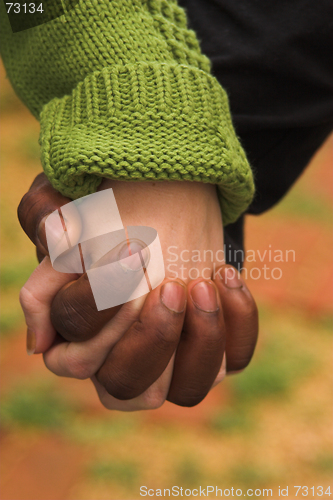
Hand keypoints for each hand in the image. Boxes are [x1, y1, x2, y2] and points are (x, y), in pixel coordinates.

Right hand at [18, 174, 257, 407]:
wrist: (164, 204)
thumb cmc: (112, 215)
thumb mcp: (71, 215)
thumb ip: (46, 246)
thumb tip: (45, 311)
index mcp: (76, 343)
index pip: (77, 358)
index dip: (102, 312)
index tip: (128, 254)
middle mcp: (121, 363)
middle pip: (129, 387)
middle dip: (151, 337)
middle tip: (168, 285)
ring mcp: (171, 362)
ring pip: (189, 390)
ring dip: (200, 337)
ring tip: (202, 283)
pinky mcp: (212, 347)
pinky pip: (233, 360)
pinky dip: (237, 323)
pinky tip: (224, 275)